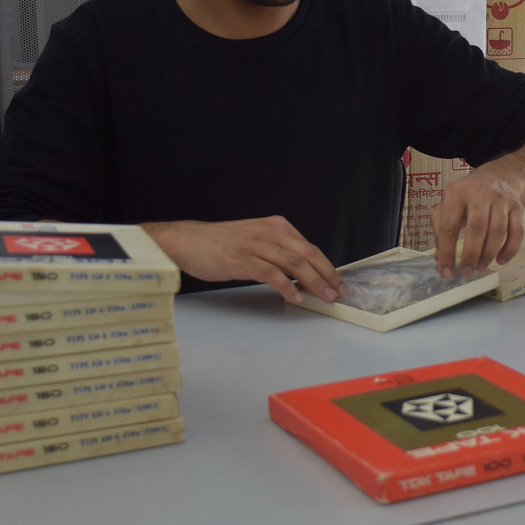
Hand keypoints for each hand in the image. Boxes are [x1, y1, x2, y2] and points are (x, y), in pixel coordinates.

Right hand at [141, 216, 343, 303]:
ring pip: (294, 264)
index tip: (337, 282)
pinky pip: (271, 274)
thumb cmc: (220, 243)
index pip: (309, 247)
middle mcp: (269, 232)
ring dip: (313, 282)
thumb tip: (301, 276)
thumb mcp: (255, 240)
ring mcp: (256, 245)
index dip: (326, 267)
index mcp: (276, 226)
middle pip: (307, 254)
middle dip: (326, 275)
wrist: (187, 240)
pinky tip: (295, 297)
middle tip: (338, 292)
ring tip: (324, 297)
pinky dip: (286, 287)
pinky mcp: (242, 259)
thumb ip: (278, 253)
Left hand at [430, 174, 524, 278]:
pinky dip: (510, 249)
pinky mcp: (518, 207)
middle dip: (471, 254)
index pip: (450, 226)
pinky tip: (501, 260)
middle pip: (477, 228)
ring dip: (489, 253)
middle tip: (467, 271)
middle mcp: (480, 193)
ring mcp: (501, 199)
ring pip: (498, 230)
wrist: (495, 177)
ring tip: (480, 266)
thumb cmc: (466, 197)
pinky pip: (518, 231)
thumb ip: (441, 230)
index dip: (447, 252)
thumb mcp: (447, 206)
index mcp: (457, 193)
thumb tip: (440, 259)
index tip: (447, 271)